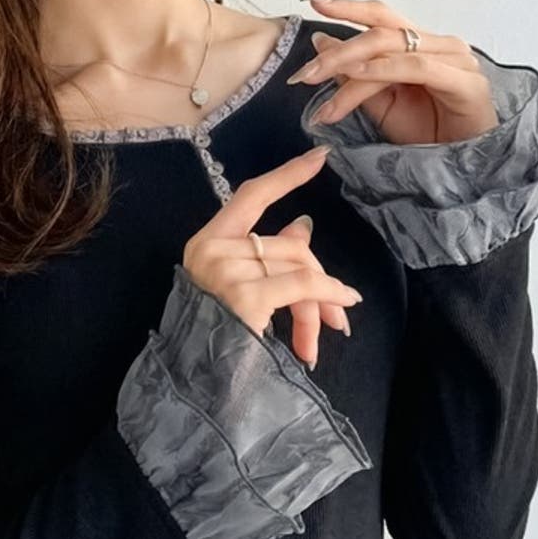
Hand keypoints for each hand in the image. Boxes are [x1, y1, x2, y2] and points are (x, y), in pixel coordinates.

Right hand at [182, 145, 363, 369]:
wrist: (194, 382)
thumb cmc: (216, 336)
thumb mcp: (241, 287)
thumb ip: (271, 256)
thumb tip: (303, 226)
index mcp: (205, 243)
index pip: (251, 195)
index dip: (287, 175)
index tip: (321, 156)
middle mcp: (210, 250)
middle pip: (287, 243)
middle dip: (319, 275)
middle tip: (340, 310)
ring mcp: (225, 271)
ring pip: (298, 265)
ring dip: (323, 301)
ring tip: (333, 328)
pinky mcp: (244, 296)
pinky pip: (303, 284)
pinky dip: (329, 294)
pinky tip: (342, 306)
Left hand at [288, 0, 499, 144]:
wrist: (463, 167)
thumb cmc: (428, 135)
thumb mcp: (381, 106)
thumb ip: (354, 77)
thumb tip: (321, 43)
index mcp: (421, 45)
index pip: (381, 17)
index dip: (347, 6)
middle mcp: (439, 44)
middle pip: (382, 31)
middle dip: (338, 51)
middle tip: (304, 73)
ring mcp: (455, 59)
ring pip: (392, 49)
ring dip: (350, 67)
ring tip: (318, 82)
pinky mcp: (465, 81)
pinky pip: (416, 68)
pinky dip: (383, 70)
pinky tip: (356, 76)